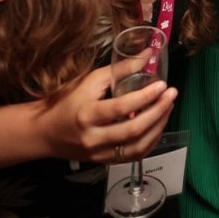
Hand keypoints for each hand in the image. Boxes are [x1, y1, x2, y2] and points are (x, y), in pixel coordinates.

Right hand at [36, 65, 176, 163]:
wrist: (46, 133)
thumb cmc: (68, 101)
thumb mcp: (90, 81)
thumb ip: (120, 69)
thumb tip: (148, 55)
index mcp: (86, 115)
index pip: (120, 108)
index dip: (144, 97)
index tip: (162, 84)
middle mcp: (93, 138)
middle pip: (133, 130)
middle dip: (158, 112)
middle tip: (172, 95)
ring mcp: (100, 153)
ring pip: (137, 146)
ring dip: (159, 126)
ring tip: (169, 107)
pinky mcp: (105, 162)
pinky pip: (135, 155)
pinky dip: (151, 140)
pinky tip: (159, 124)